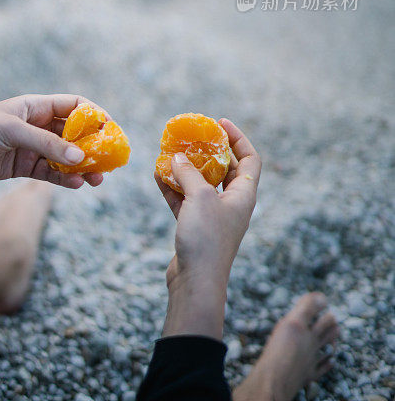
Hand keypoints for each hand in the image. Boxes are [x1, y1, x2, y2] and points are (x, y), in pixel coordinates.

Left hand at [0, 94, 107, 189]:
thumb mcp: (12, 131)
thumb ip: (47, 144)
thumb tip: (80, 157)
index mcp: (35, 105)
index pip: (74, 105)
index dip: (94, 115)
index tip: (110, 129)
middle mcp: (37, 124)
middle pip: (75, 134)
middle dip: (93, 146)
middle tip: (110, 160)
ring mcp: (32, 147)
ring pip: (66, 156)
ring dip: (83, 166)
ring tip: (97, 178)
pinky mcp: (24, 168)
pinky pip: (52, 173)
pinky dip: (66, 179)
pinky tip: (77, 184)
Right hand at [155, 118, 260, 338]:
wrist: (196, 283)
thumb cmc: (206, 238)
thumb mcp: (200, 198)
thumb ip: (190, 173)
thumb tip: (178, 158)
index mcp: (244, 195)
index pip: (250, 159)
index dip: (238, 138)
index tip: (221, 123)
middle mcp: (232, 204)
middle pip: (224, 170)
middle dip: (208, 152)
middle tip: (192, 137)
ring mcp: (213, 217)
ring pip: (201, 185)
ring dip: (186, 169)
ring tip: (170, 153)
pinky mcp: (195, 228)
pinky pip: (185, 200)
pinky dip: (173, 188)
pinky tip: (157, 175)